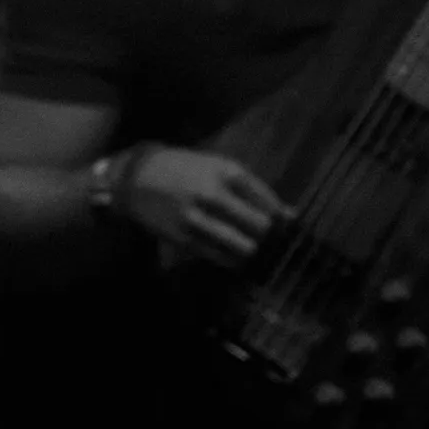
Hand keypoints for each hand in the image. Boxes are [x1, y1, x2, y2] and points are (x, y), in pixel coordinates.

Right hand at [117, 145, 291, 268]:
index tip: (290, 228)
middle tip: (278, 244)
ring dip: (256, 253)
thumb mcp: (219, 167)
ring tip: (260, 253)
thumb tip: (290, 215)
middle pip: (260, 228)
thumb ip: (253, 190)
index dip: (284, 220)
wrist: (137, 179)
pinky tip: (239, 258)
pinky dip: (235, 261)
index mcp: (227, 172)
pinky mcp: (186, 240)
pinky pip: (221, 258)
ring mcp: (199, 219)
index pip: (269, 203)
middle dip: (273, 239)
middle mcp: (214, 195)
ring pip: (243, 248)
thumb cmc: (186, 169)